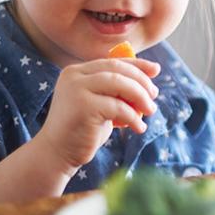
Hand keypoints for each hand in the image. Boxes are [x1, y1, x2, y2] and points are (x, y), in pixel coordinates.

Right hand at [35, 57, 159, 174]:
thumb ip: (117, 89)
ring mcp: (76, 89)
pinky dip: (133, 117)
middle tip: (154, 96)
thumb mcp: (100, 103)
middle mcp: (74, 75)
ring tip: (150, 111)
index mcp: (77, 71)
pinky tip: (139, 128)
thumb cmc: (83, 129)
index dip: (137, 64)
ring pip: (120, 84)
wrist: (57, 153)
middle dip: (141, 82)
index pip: (113, 61)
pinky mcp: (83, 106)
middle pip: (118, 70)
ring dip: (140, 98)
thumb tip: (152, 72)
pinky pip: (118, 107)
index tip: (156, 70)